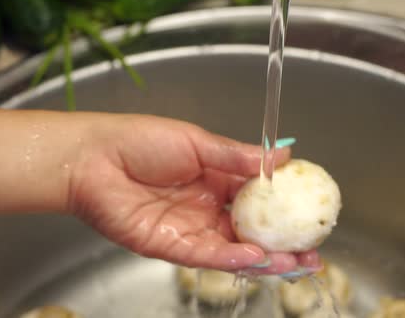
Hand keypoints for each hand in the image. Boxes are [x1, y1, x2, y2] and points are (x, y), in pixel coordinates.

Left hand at [68, 115, 320, 273]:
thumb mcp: (198, 142)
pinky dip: (233, 258)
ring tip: (297, 262)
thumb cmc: (139, 141)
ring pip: (235, 249)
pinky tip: (258, 258)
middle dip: (284, 243)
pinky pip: (208, 255)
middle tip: (313, 250)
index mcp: (215, 179)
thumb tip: (284, 155)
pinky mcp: (171, 247)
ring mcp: (191, 229)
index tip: (310, 211)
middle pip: (253, 231)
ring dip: (266, 258)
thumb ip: (238, 156)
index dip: (285, 207)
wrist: (92, 158)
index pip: (258, 198)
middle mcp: (207, 207)